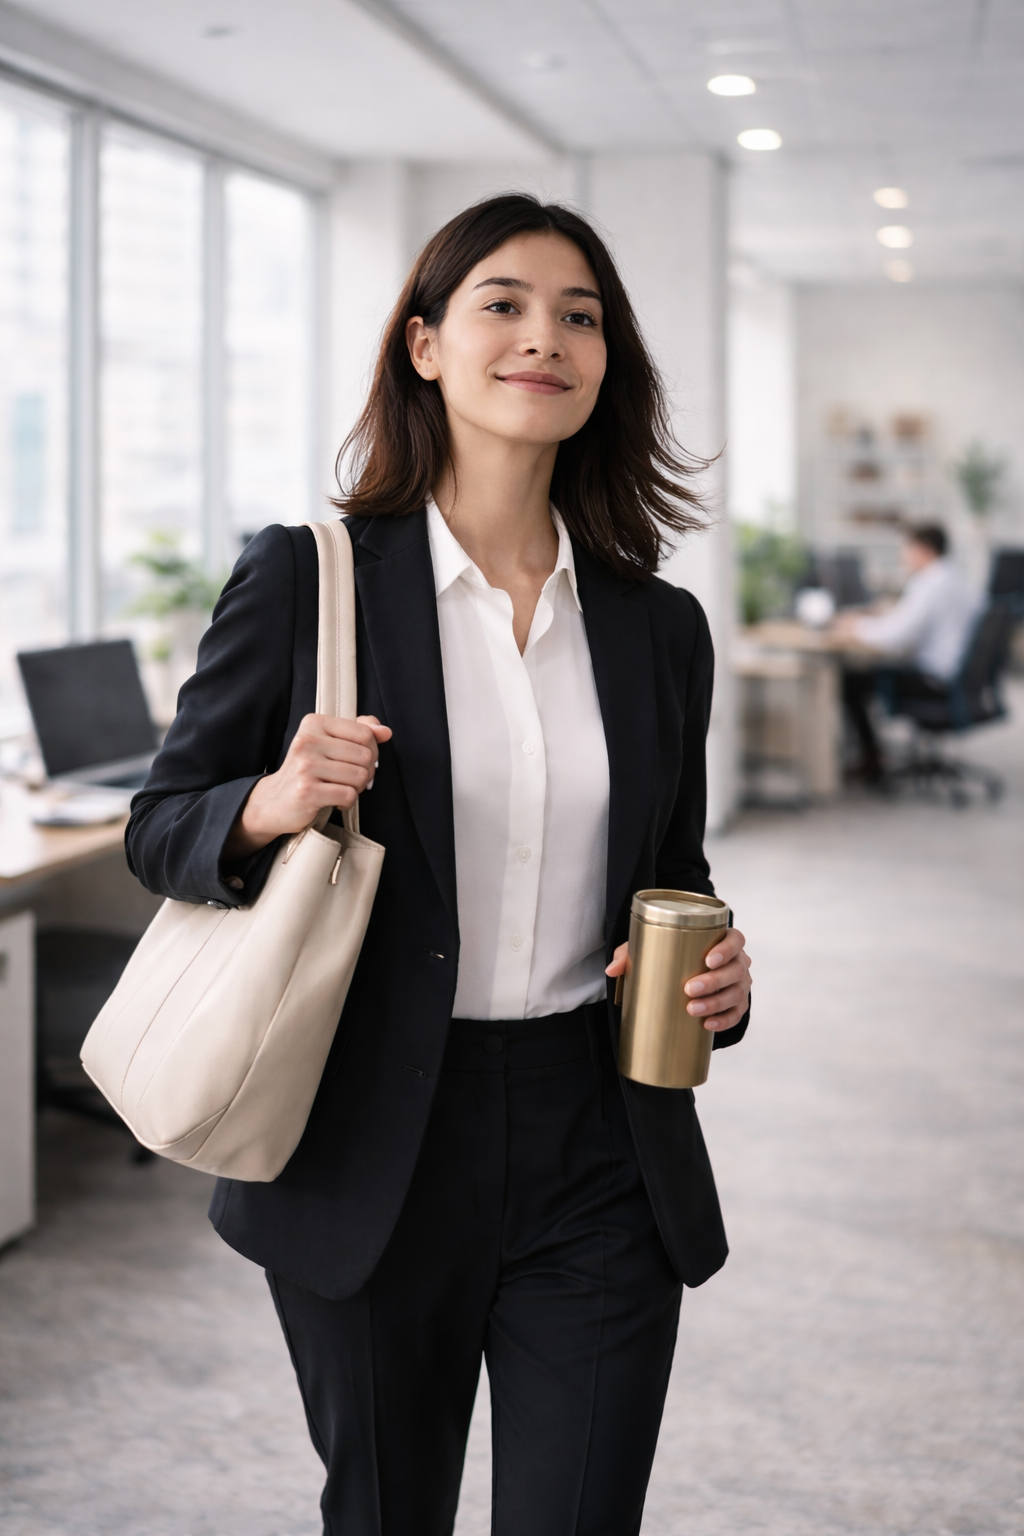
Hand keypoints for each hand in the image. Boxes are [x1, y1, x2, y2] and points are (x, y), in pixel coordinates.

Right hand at [223, 714, 391, 859]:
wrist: (276, 800)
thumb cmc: (308, 770)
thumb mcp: (329, 743)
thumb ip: (359, 731)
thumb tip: (385, 731)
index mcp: (314, 723)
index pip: (365, 733)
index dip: (372, 750)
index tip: (360, 761)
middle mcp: (307, 741)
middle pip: (365, 756)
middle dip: (366, 772)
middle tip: (351, 780)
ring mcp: (306, 766)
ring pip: (359, 776)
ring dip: (357, 788)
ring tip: (341, 788)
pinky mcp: (307, 791)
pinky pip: (348, 795)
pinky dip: (347, 802)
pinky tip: (334, 800)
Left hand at [605, 927, 751, 1032]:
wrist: (687, 978)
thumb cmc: (672, 956)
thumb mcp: (651, 950)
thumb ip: (631, 955)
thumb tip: (611, 970)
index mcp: (724, 941)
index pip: (735, 939)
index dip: (726, 949)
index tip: (708, 960)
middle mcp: (737, 961)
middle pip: (735, 970)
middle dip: (714, 981)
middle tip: (689, 989)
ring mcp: (740, 984)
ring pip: (736, 993)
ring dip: (717, 1003)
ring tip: (693, 1010)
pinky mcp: (737, 1005)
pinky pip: (736, 1014)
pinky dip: (724, 1020)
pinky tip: (708, 1025)